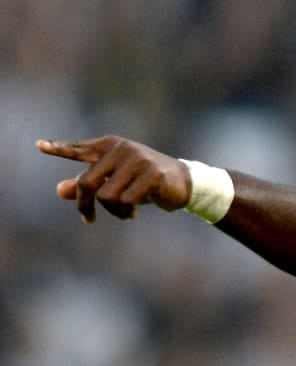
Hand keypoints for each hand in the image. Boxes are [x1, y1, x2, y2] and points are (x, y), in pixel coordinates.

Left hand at [37, 136, 190, 222]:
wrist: (184, 182)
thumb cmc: (145, 180)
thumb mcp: (115, 181)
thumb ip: (88, 184)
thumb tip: (59, 191)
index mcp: (110, 145)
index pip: (79, 149)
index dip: (59, 149)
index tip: (39, 146)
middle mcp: (121, 149)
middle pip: (87, 182)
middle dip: (85, 205)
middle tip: (88, 218)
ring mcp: (137, 160)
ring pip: (106, 196)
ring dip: (111, 212)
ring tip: (122, 214)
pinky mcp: (152, 175)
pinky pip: (125, 201)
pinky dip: (124, 214)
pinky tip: (130, 215)